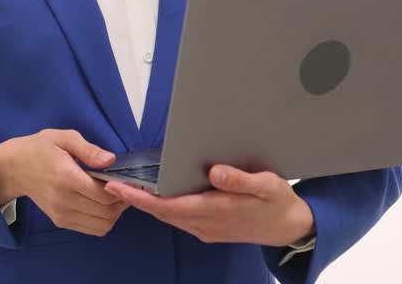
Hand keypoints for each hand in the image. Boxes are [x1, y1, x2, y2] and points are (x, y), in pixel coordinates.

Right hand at [0, 128, 130, 236]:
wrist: (14, 168)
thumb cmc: (40, 149)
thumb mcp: (64, 138)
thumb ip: (89, 150)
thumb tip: (111, 160)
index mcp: (66, 177)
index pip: (104, 194)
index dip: (121, 189)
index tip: (126, 178)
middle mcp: (64, 201)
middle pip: (107, 212)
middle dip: (122, 201)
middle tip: (124, 186)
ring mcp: (62, 214)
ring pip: (102, 225)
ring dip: (115, 213)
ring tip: (113, 195)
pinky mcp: (60, 221)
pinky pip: (92, 229)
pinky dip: (103, 220)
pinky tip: (102, 204)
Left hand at [103, 164, 314, 247]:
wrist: (289, 227)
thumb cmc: (278, 202)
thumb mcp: (268, 185)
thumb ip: (241, 180)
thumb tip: (214, 172)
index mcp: (217, 209)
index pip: (170, 206)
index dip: (142, 199)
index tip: (121, 188)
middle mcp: (207, 223)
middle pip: (162, 213)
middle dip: (136, 200)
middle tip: (112, 183)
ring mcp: (206, 229)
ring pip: (169, 217)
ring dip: (147, 205)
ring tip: (126, 187)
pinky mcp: (208, 229)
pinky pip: (179, 219)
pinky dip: (162, 208)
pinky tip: (156, 196)